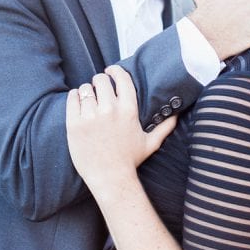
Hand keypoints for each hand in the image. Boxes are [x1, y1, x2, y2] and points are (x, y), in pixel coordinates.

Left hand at [66, 66, 176, 196]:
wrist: (109, 179)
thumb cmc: (130, 161)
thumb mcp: (150, 143)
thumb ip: (165, 127)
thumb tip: (177, 115)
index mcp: (128, 110)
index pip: (121, 78)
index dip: (115, 70)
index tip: (110, 71)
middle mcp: (110, 110)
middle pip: (101, 80)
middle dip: (100, 81)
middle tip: (99, 88)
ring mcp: (91, 117)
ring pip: (86, 88)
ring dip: (87, 91)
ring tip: (89, 99)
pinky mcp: (75, 124)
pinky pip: (72, 98)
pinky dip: (75, 97)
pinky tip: (78, 102)